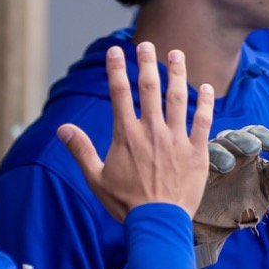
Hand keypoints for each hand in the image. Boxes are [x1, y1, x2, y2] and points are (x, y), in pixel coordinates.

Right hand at [59, 42, 214, 220]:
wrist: (158, 223)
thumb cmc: (125, 203)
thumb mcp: (96, 178)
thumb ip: (81, 150)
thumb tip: (62, 128)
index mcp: (126, 135)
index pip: (120, 93)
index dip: (116, 69)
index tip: (116, 51)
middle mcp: (152, 131)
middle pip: (149, 88)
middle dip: (146, 63)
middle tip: (146, 45)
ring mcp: (176, 140)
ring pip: (178, 98)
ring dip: (176, 73)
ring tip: (176, 54)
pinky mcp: (196, 152)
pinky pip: (203, 121)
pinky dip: (206, 103)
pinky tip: (207, 88)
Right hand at [195, 125, 268, 266]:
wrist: (215, 229)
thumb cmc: (242, 205)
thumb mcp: (268, 191)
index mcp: (246, 151)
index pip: (254, 134)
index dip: (264, 135)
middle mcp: (227, 151)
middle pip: (233, 136)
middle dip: (243, 139)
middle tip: (254, 148)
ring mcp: (208, 162)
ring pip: (213, 146)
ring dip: (223, 151)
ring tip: (231, 164)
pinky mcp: (193, 174)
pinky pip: (197, 163)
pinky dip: (206, 164)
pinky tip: (216, 171)